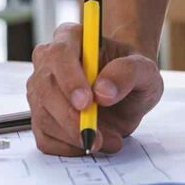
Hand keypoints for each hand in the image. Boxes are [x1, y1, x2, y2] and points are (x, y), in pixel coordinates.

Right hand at [26, 22, 163, 155]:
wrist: (128, 90)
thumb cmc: (133, 73)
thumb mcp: (144, 69)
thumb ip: (127, 73)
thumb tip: (103, 92)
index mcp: (70, 37)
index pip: (59, 54)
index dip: (69, 79)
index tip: (86, 102)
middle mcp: (48, 61)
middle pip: (45, 88)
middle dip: (70, 117)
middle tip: (96, 135)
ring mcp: (40, 90)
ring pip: (43, 116)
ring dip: (75, 135)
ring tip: (109, 138)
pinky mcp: (41, 116)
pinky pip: (45, 138)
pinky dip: (69, 147)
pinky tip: (93, 142)